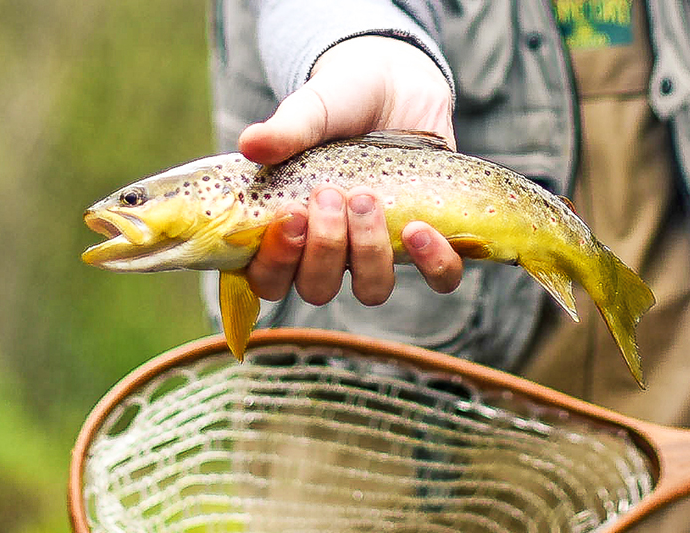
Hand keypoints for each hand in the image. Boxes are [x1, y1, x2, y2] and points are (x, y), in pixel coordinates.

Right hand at [238, 36, 462, 305]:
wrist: (395, 84)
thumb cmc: (340, 103)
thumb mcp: (311, 111)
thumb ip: (285, 131)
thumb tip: (252, 144)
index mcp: (291, 231)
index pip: (268, 279)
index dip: (276, 263)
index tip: (290, 216)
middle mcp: (332, 251)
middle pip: (318, 289)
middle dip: (324, 249)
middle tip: (330, 195)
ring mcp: (379, 251)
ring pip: (372, 290)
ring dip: (370, 253)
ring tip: (368, 199)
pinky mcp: (426, 244)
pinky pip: (438, 279)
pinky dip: (433, 263)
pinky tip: (421, 229)